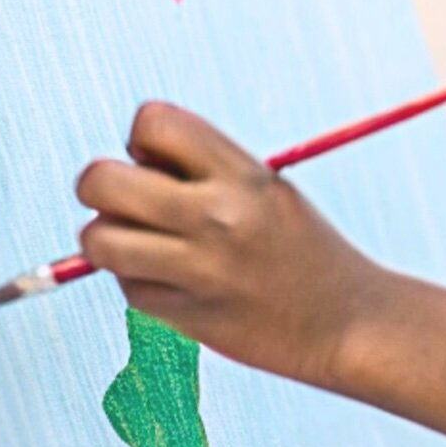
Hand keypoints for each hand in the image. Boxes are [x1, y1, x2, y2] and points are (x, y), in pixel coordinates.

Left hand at [74, 103, 399, 389]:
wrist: (348, 324)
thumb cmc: (303, 251)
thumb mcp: (268, 190)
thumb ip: (203, 172)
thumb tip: (125, 164)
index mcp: (244, 174)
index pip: (151, 122)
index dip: (144, 141)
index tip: (163, 165)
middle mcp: (218, 216)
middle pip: (102, 181)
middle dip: (101, 188)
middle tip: (126, 204)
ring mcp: (198, 268)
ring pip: (98, 239)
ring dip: (107, 240)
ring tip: (139, 246)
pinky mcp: (185, 314)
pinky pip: (127, 287)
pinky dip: (140, 283)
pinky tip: (179, 284)